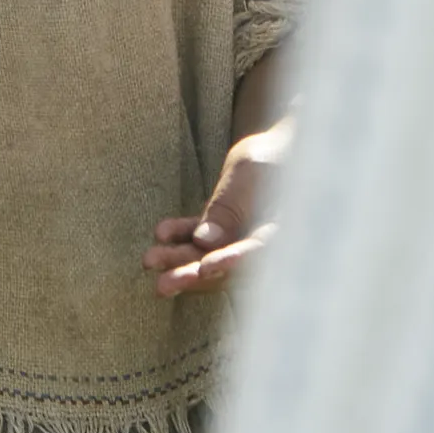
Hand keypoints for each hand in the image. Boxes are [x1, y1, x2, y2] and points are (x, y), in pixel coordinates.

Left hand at [147, 118, 287, 298]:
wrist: (285, 146)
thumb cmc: (275, 153)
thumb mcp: (251, 172)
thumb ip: (229, 208)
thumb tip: (204, 242)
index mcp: (284, 231)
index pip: (256, 253)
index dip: (230, 263)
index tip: (205, 269)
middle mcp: (263, 243)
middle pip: (227, 267)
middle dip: (193, 274)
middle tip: (161, 286)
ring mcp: (244, 237)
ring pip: (210, 254)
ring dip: (179, 258)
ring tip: (149, 260)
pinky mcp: (230, 228)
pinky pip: (203, 237)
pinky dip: (182, 235)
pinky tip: (161, 233)